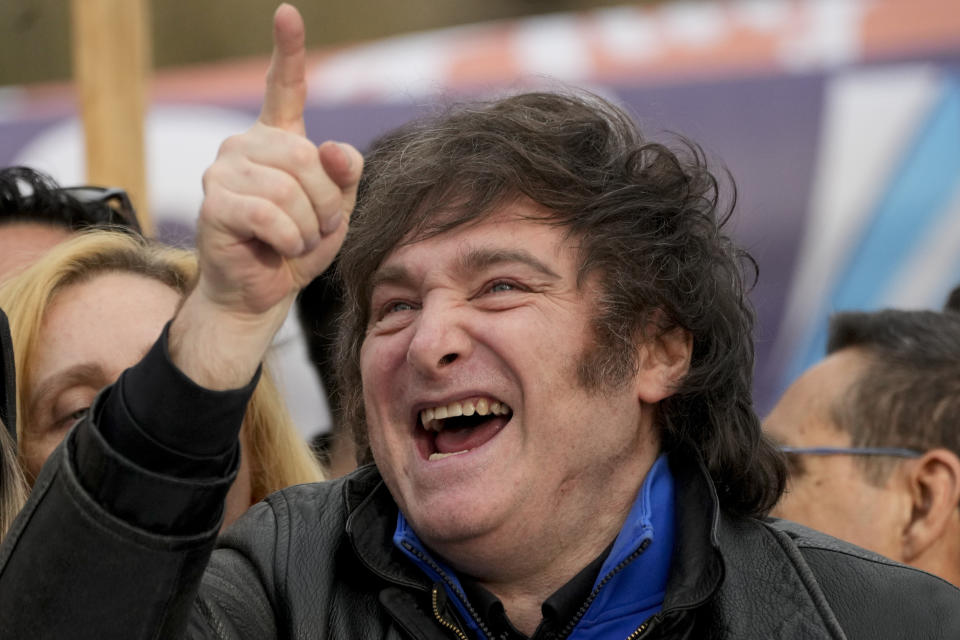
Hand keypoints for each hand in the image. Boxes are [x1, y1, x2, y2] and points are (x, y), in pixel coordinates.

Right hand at [196, 3, 361, 315]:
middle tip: (320, 227)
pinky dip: (289, 239)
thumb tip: (334, 151)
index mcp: (277, 140)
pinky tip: (281, 249)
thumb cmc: (299, 246)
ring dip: (309, 225)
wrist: (263, 292)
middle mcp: (245, 145)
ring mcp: (223, 170)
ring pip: (290, 189)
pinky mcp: (214, 202)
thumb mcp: (337, 209)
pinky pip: (271, 215)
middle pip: (306, 157)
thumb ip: (345, 176)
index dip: (288, 51)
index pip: (284, 88)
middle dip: (326, 202)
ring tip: (298, 240)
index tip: (288, 14)